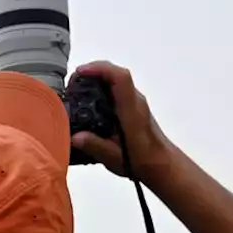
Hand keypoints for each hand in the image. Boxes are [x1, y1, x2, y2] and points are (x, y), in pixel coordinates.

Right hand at [69, 61, 173, 183]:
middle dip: (91, 71)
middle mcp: (135, 101)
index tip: (81, 73)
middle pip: (114, 72)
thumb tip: (75, 137)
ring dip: (95, 78)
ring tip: (76, 89)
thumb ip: (95, 147)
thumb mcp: (115, 158)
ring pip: (115, 78)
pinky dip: (100, 86)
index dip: (99, 69)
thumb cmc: (144, 160)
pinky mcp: (132, 105)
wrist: (160, 163)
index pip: (120, 78)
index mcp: (132, 111)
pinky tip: (88, 100)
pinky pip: (116, 86)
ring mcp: (135, 101)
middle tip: (72, 83)